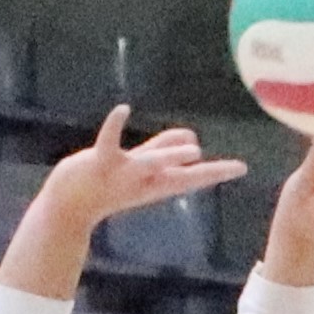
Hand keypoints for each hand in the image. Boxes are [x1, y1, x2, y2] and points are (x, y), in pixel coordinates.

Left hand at [9, 104, 245, 295]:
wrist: (72, 202)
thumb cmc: (108, 183)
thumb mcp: (143, 167)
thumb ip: (166, 151)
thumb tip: (193, 140)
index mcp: (157, 184)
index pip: (194, 176)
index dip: (219, 171)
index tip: (242, 168)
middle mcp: (144, 182)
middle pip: (177, 174)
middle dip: (196, 168)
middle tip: (220, 165)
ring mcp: (123, 174)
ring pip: (150, 163)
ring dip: (170, 154)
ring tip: (193, 148)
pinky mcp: (99, 163)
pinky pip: (109, 142)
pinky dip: (115, 126)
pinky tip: (123, 110)